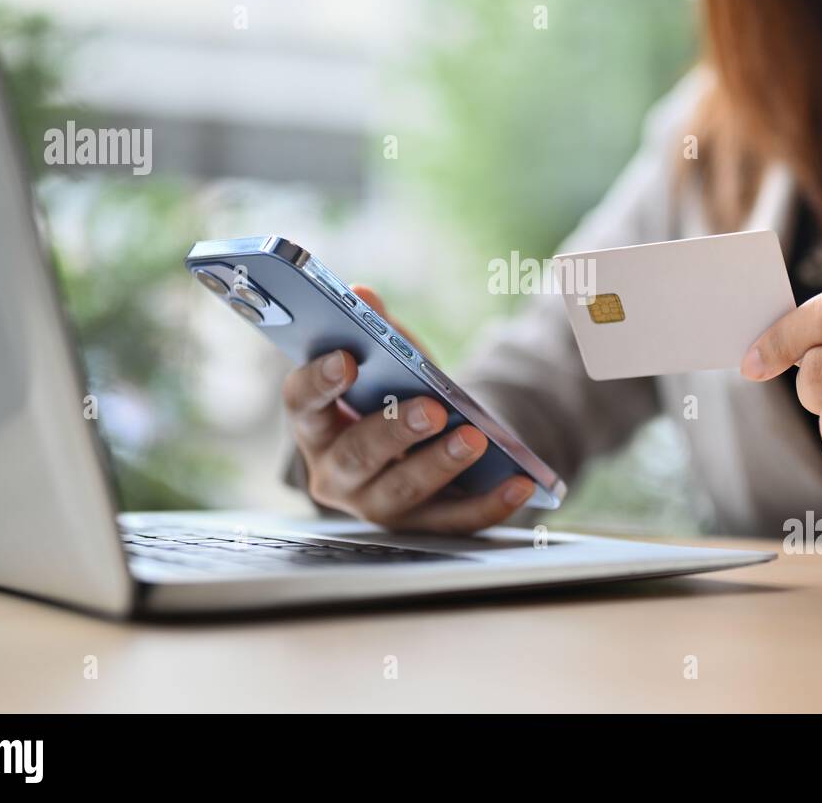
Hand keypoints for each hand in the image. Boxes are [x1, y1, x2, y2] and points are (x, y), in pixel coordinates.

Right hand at [282, 285, 534, 533]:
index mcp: (315, 426)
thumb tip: (363, 295)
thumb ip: (373, 328)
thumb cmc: (390, 394)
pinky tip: (519, 484)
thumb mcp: (384, 359)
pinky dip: (489, 505)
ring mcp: (376, 505)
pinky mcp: (421, 525)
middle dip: (394, 431)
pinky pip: (455, 521)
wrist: (418, 447)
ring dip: (441, 465)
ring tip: (476, 438)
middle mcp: (335, 474)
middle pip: (356, 456)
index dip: (319, 381)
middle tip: (433, 409)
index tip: (346, 359)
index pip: (302, 404)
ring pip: (403, 491)